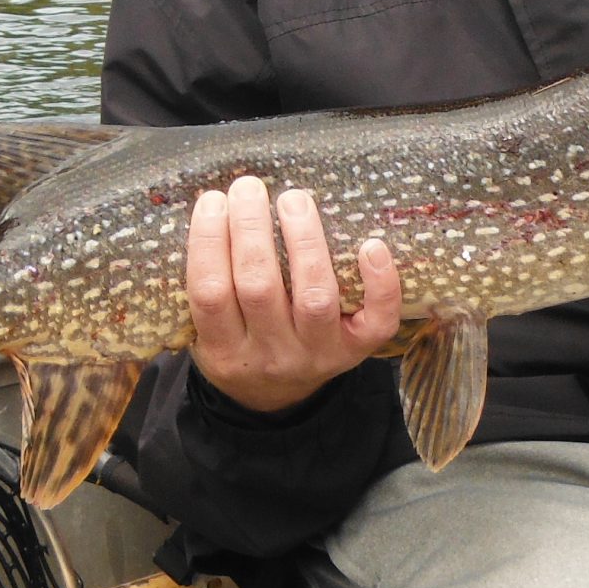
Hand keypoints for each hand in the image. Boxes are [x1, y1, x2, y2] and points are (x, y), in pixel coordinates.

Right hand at [184, 175, 400, 413]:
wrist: (276, 400)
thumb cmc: (239, 343)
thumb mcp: (209, 330)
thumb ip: (210, 283)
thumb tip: (215, 206)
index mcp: (224, 349)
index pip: (209, 293)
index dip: (209, 242)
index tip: (212, 200)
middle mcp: (271, 354)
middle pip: (259, 289)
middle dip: (252, 230)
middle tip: (249, 187)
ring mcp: (317, 354)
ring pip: (314, 297)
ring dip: (305, 241)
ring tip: (294, 200)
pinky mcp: (356, 350)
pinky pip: (376, 321)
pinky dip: (379, 283)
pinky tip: (371, 245)